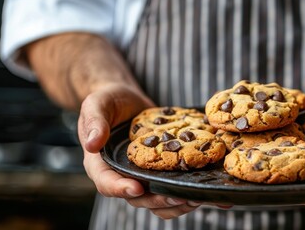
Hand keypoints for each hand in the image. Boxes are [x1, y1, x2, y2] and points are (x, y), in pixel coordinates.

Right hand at [77, 84, 201, 218]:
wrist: (127, 100)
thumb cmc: (108, 101)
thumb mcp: (96, 104)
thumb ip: (94, 121)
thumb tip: (91, 143)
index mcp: (100, 164)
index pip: (107, 183)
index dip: (121, 189)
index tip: (137, 188)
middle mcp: (122, 176)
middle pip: (138, 198)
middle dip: (159, 200)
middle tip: (180, 196)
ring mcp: (143, 177)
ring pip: (158, 201)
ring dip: (178, 203)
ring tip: (198, 197)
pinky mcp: (162, 173)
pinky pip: (174, 189)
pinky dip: (191, 194)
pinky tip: (212, 194)